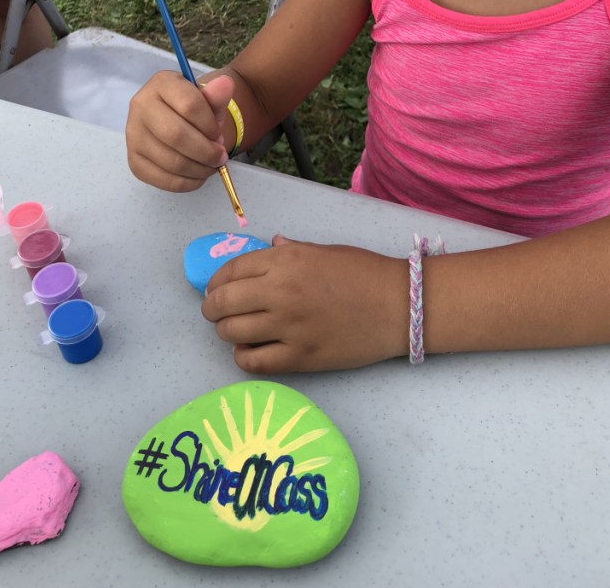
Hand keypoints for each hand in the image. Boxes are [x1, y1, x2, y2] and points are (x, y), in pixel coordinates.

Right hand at [126, 71, 233, 190]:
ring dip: (199, 169)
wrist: (179, 123)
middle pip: (176, 135)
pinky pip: (162, 179)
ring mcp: (133, 135)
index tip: (219, 135)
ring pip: (171, 160)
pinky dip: (187, 182)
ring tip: (211, 166)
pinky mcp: (134, 161)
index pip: (190, 105)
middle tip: (220, 157)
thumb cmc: (196, 112)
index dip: (210, 126)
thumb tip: (225, 84)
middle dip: (206, 151)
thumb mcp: (209, 101)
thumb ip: (217, 95)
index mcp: (161, 83)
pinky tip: (198, 175)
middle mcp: (141, 105)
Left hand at [201, 235, 409, 371]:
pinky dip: (242, 357)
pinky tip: (248, 351)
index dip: (215, 281)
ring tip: (232, 330)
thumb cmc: (363, 272)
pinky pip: (254, 362)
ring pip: (232, 333)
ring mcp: (288, 327)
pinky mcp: (300, 358)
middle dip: (211, 307)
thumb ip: (290, 251)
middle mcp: (280, 291)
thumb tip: (270, 246)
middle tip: (215, 311)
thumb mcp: (323, 250)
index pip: (231, 270)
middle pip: (223, 303)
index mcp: (285, 260)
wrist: (398, 305)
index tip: (214, 288)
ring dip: (224, 331)